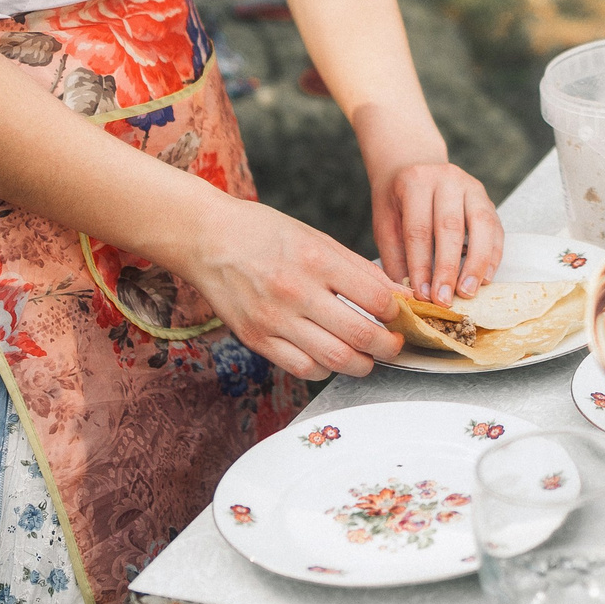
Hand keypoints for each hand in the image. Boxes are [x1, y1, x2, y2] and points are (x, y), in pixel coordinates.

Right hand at [177, 195, 401, 381]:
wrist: (207, 239)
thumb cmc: (263, 233)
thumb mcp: (316, 238)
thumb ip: (358, 268)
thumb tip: (395, 295)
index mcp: (316, 260)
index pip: (374, 298)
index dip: (395, 312)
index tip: (397, 314)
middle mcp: (296, 291)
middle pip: (360, 335)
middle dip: (388, 346)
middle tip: (394, 344)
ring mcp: (274, 319)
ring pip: (334, 360)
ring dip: (362, 365)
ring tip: (367, 357)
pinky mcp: (256, 339)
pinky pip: (302, 368)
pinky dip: (325, 369)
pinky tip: (330, 357)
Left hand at [373, 161, 503, 304]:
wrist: (414, 166)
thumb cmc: (398, 200)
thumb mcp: (385, 222)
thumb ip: (395, 257)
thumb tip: (407, 294)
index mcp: (416, 182)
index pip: (419, 229)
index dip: (421, 265)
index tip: (422, 295)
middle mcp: (447, 179)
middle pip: (450, 227)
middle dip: (448, 268)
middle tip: (444, 299)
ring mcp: (471, 187)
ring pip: (481, 226)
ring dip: (477, 263)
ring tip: (468, 292)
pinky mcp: (487, 199)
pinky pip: (496, 229)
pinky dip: (493, 256)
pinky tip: (485, 278)